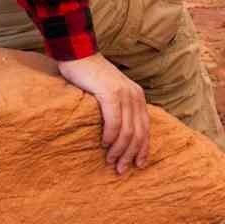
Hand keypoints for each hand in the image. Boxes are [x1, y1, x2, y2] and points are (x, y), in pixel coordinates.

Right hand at [55, 53, 148, 174]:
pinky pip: (114, 121)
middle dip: (130, 154)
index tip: (138, 165)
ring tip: (110, 161)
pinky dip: (110, 135)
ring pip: (127, 130)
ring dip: (119, 149)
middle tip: (120, 169)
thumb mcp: (111, 93)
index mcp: (138, 97)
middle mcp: (134, 96)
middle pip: (138, 133)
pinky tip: (105, 144)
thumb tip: (119, 136)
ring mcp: (123, 94)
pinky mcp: (110, 93)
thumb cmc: (91, 77)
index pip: (146, 128)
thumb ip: (119, 109)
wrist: (79, 54)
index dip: (143, 149)